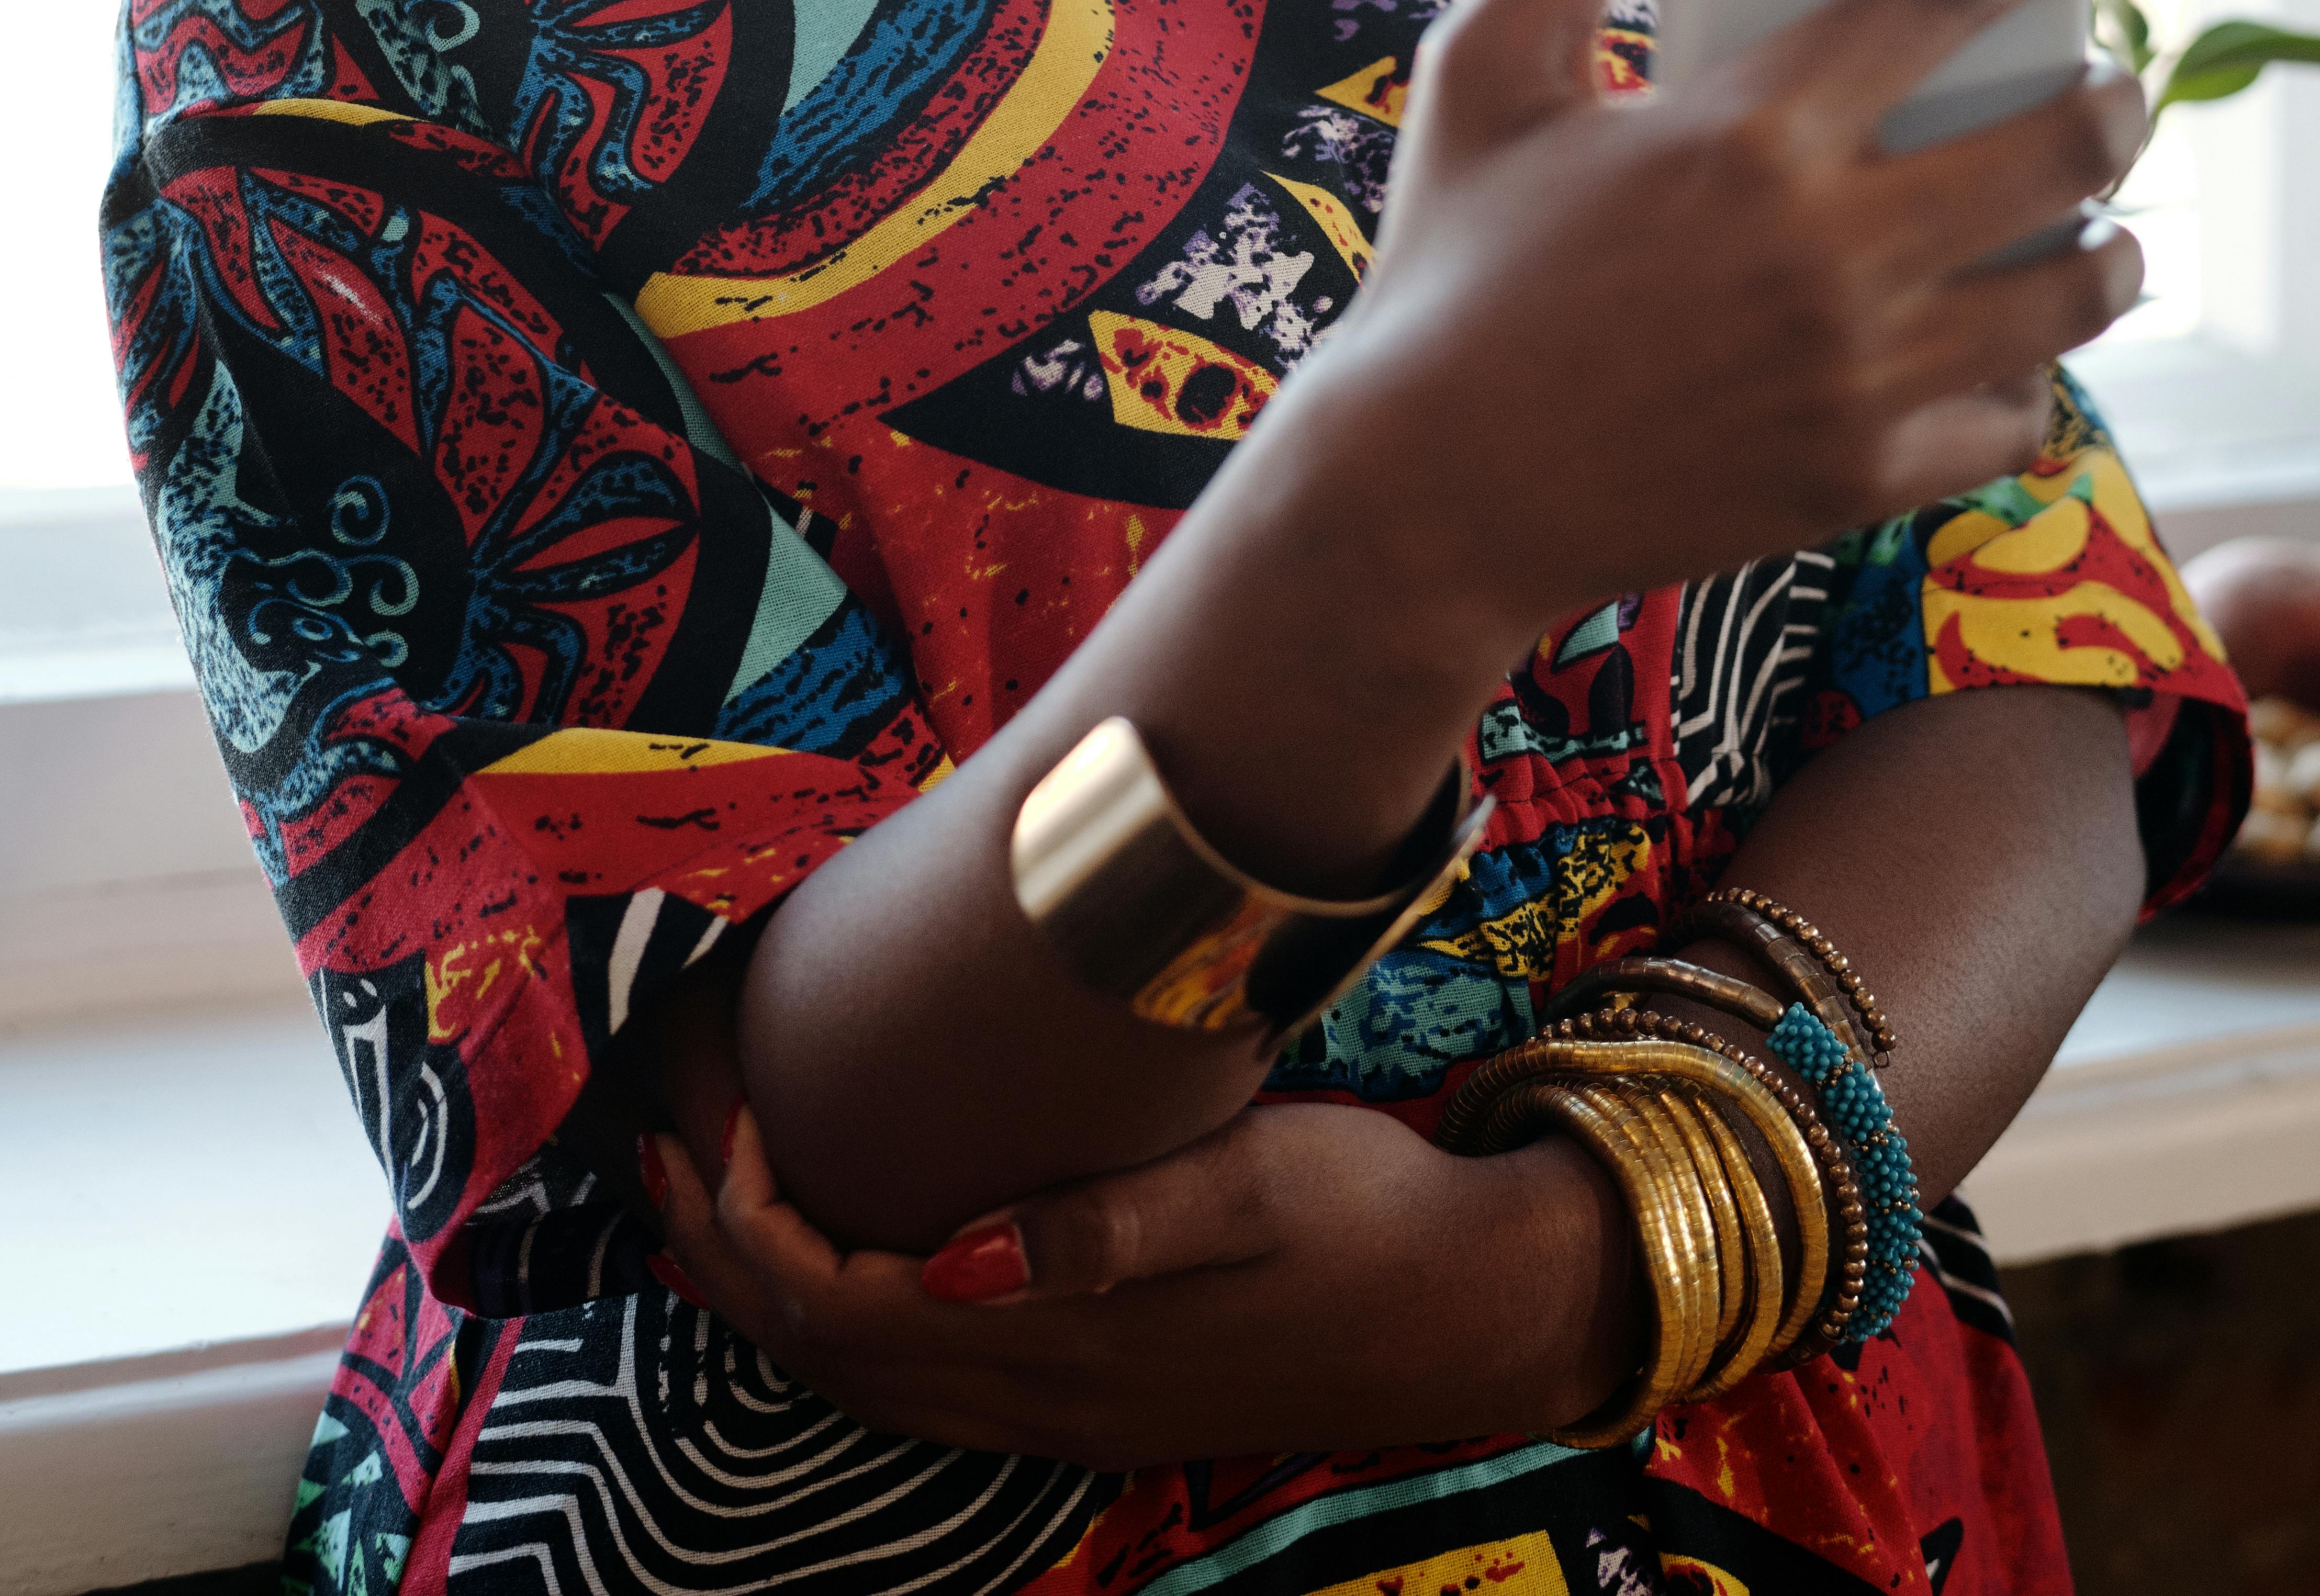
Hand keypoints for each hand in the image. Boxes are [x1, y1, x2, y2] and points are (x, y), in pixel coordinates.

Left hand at [644, 1098, 1638, 1465]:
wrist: (1463, 1303)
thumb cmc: (1359, 1217)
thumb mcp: (1248, 1186)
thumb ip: (1105, 1228)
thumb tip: (954, 1259)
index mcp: (1061, 1341)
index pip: (843, 1302)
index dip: (754, 1219)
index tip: (718, 1111)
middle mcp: (1041, 1394)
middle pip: (823, 1350)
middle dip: (720, 1252)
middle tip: (656, 1139)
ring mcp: (1062, 1407)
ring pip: (860, 1377)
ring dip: (764, 1290)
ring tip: (702, 1194)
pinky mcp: (1089, 1392)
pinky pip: (915, 1383)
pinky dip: (838, 1321)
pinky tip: (830, 1261)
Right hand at [1343, 0, 2146, 637]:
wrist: (1422, 495)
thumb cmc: (1446, 264)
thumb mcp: (1487, 71)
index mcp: (1744, 130)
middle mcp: (1828, 249)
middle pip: (2061, 148)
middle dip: (2115, 100)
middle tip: (2108, 85)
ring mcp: (1859, 375)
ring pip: (2072, 292)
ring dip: (2110, 242)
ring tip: (2099, 220)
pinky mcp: (1861, 477)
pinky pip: (2017, 417)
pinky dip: (2033, 374)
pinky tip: (2011, 343)